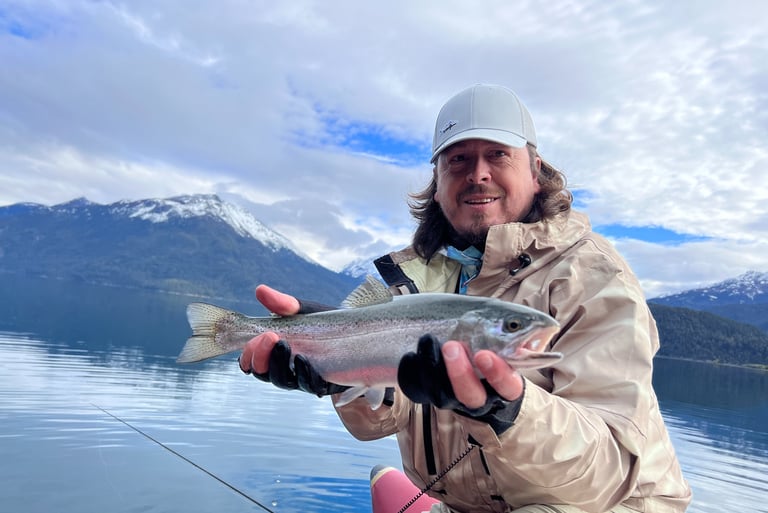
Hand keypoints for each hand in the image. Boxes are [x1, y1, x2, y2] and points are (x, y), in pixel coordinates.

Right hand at [238, 285, 347, 396]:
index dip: (249, 357)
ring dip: (279, 364)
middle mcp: (289, 370)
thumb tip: (260, 290)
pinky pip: (310, 385)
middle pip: (265, 374)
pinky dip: (303, 373)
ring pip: (284, 381)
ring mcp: (306, 378)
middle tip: (269, 337)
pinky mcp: (326, 383)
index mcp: (279, 354)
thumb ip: (284, 304)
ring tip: (284, 344)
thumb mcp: (306, 311)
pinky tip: (302, 359)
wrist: (362, 335)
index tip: (253, 340)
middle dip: (262, 358)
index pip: (255, 362)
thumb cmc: (329, 324)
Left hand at [398, 334, 524, 433]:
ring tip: (428, 339)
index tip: (484, 355)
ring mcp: (455, 399)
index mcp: (505, 387)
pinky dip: (411, 373)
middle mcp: (481, 398)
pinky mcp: (433, 396)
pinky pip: (418, 391)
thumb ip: (518, 338)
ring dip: (433, 368)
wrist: (483, 384)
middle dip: (460, 373)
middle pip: (471, 395)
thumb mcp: (512, 347)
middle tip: (452, 346)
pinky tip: (409, 355)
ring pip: (442, 395)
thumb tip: (539, 325)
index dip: (496, 373)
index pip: (507, 385)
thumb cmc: (498, 354)